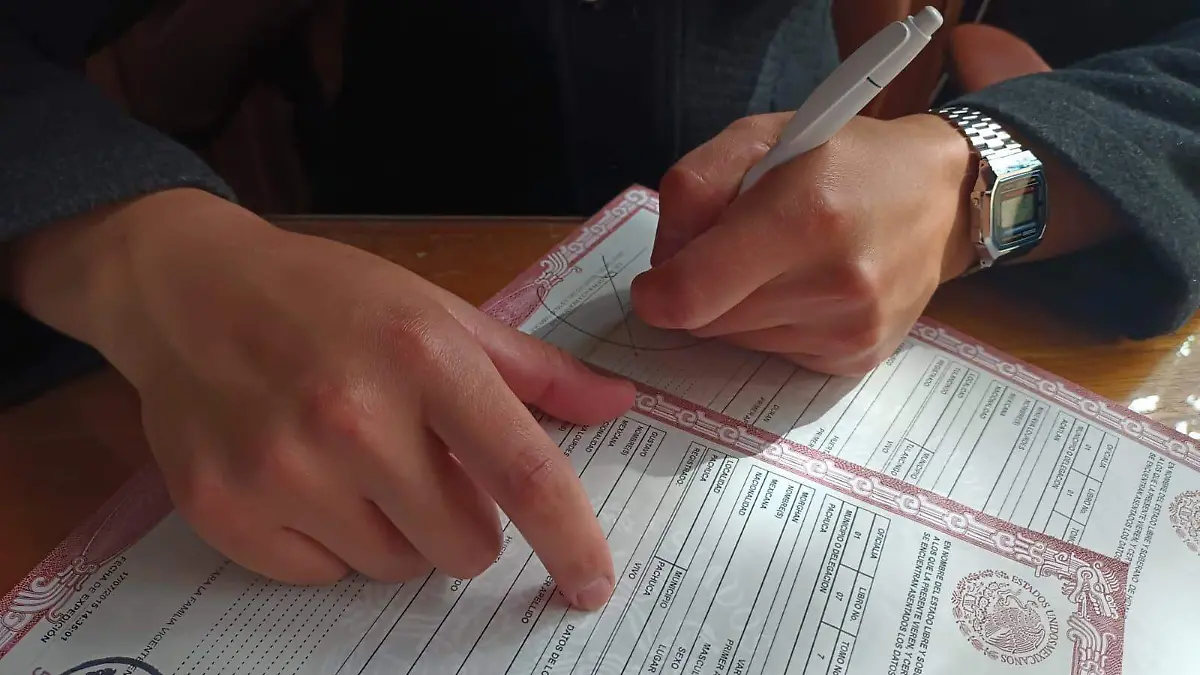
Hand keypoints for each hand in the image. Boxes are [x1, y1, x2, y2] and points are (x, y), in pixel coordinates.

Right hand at [10, 189, 632, 608]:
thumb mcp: (438, 311)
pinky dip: (332, 543)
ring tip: (359, 465)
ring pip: (395, 567)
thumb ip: (533, 369)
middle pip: (465, 544)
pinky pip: (322, 576)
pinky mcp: (225, 509)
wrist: (190, 290)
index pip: (524, 473)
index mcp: (424, 357)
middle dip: (466, 521)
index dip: (571, 539)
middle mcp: (353, 416)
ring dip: (398, 532)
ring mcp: (282, 468)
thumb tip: (618, 404)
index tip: (593, 584)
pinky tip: (307, 480)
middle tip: (430, 470)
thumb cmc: (329, 298)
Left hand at [631, 113, 973, 375]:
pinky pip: (773, 354)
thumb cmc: (843, 159)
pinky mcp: (857, 359)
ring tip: (781, 260)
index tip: (653, 282)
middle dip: (699, 288)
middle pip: (707, 320)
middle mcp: (835, 283)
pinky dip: (773, 324)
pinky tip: (806, 286)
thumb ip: (692, 189)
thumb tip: (663, 262)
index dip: (656, 293)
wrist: (941, 196)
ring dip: (737, 306)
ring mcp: (851, 329)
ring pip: (737, 340)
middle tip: (732, 247)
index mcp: (804, 216)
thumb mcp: (758, 139)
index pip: (692, 294)